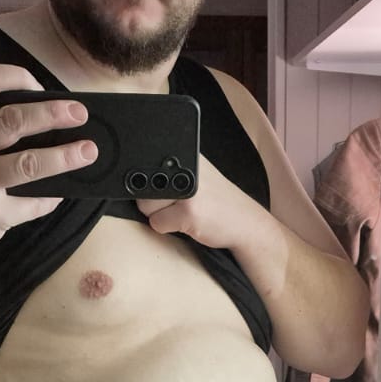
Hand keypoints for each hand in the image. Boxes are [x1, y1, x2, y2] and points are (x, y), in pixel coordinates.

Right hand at [0, 64, 98, 258]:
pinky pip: (32, 201)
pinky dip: (51, 197)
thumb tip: (47, 112)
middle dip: (52, 113)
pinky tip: (61, 191)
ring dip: (65, 156)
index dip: (16, 77)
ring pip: (29, 163)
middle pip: (13, 120)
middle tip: (80, 113)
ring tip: (88, 150)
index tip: (40, 85)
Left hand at [137, 156, 262, 250]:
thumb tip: (135, 179)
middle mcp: (186, 168)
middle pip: (141, 187)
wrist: (245, 222)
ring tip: (183, 212)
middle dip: (154, 201)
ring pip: (145, 206)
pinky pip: (157, 224)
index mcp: (185, 153)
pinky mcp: (188, 213)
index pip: (144, 162)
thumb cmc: (216, 201)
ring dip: (160, 215)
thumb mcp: (195, 175)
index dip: (148, 180)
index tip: (164, 187)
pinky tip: (187, 223)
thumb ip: (169, 171)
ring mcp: (187, 191)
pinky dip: (168, 228)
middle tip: (179, 203)